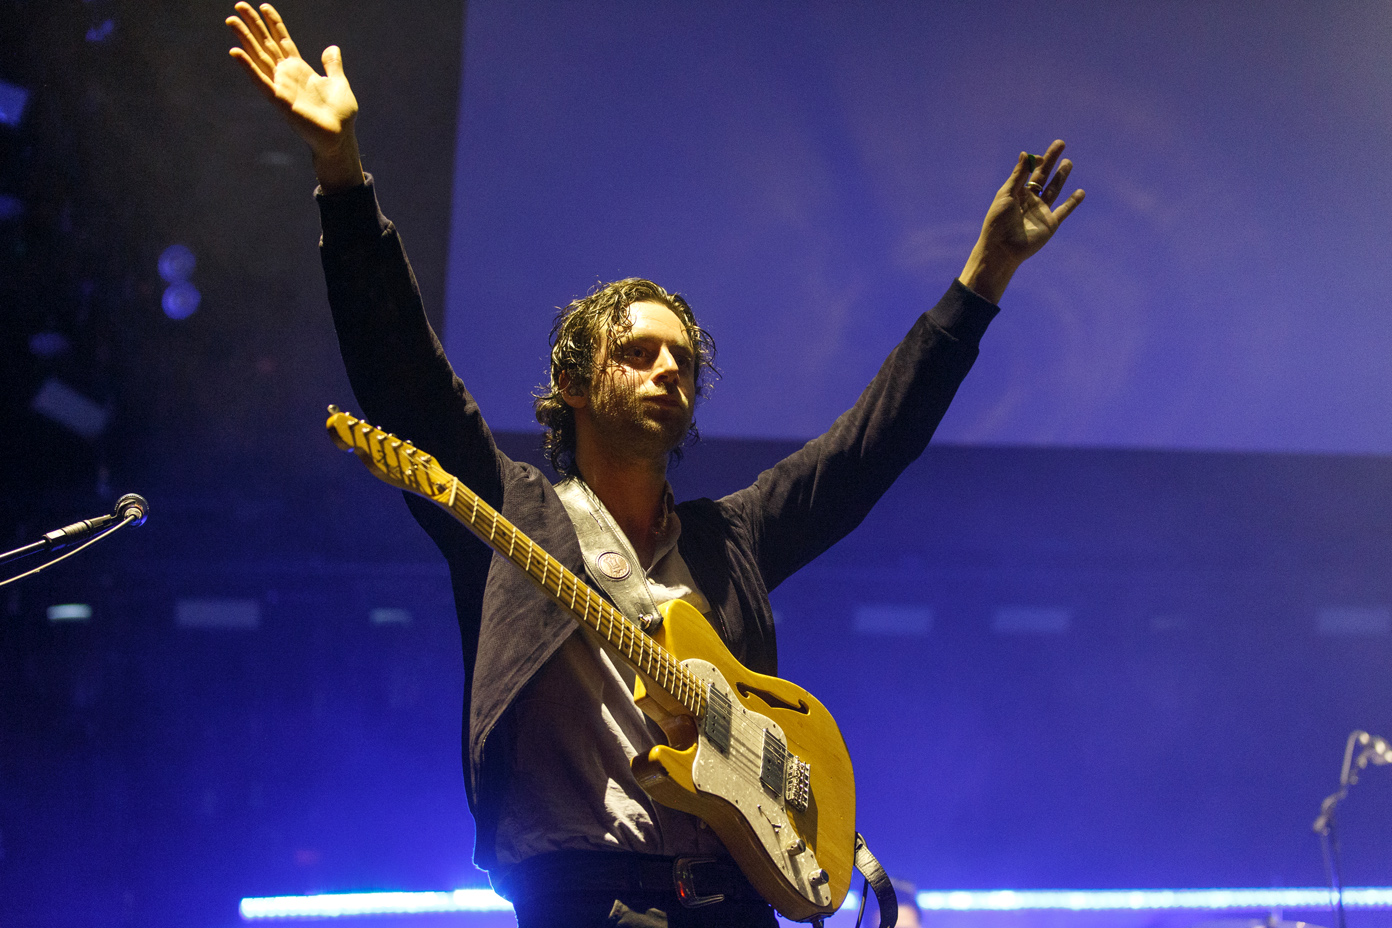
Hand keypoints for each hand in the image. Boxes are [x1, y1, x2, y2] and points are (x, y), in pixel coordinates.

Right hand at [225, 2, 363, 190]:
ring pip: (259, 58)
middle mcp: (287, 76)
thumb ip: (333, 65)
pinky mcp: (279, 101)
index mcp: (300, 69)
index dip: (273, 23)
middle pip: (266, 44)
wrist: (340, 137)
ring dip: (244, 39)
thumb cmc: (340, 115)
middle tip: (239, 4)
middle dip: (253, 25)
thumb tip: (332, 48)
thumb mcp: (339, 83)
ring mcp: (281, 87)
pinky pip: (261, 81)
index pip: (282, 40)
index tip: (264, 6)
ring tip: (231, 20)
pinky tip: (235, 52)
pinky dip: (248, 67)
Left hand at [959, 139, 1084, 303]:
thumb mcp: (1006, 195)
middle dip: (1052, 160)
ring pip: (1054, 189)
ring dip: (1061, 176)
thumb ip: (1018, 175)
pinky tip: (1080, 192)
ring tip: (1068, 162)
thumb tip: (1027, 153)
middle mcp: (1029, 200)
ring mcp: (1041, 211)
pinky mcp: (1051, 223)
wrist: (1002, 249)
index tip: (1040, 157)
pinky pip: (1064, 210)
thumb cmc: (998, 222)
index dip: (1036, 161)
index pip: (1029, 172)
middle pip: (1043, 176)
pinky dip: (1073, 202)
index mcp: (1016, 193)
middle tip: (1060, 143)